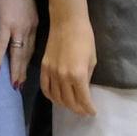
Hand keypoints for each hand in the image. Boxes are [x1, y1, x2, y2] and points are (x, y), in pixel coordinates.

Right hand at [0, 0, 36, 87]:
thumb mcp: (30, 8)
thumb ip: (27, 20)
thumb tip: (23, 30)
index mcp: (34, 25)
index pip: (32, 48)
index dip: (28, 63)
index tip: (26, 75)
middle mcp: (28, 29)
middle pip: (26, 54)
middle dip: (22, 71)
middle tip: (19, 86)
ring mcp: (17, 27)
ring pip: (16, 53)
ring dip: (15, 69)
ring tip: (13, 84)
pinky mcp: (5, 23)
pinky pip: (2, 44)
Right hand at [39, 0, 96, 116]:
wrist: (67, 22)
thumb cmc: (85, 38)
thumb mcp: (92, 60)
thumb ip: (87, 77)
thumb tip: (84, 89)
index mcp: (78, 75)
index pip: (83, 99)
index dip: (88, 109)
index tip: (92, 112)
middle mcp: (63, 77)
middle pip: (69, 101)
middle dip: (78, 109)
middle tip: (84, 111)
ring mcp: (51, 73)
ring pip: (56, 97)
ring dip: (65, 105)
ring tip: (72, 106)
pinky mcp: (44, 67)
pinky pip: (45, 88)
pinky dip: (51, 96)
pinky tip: (57, 99)